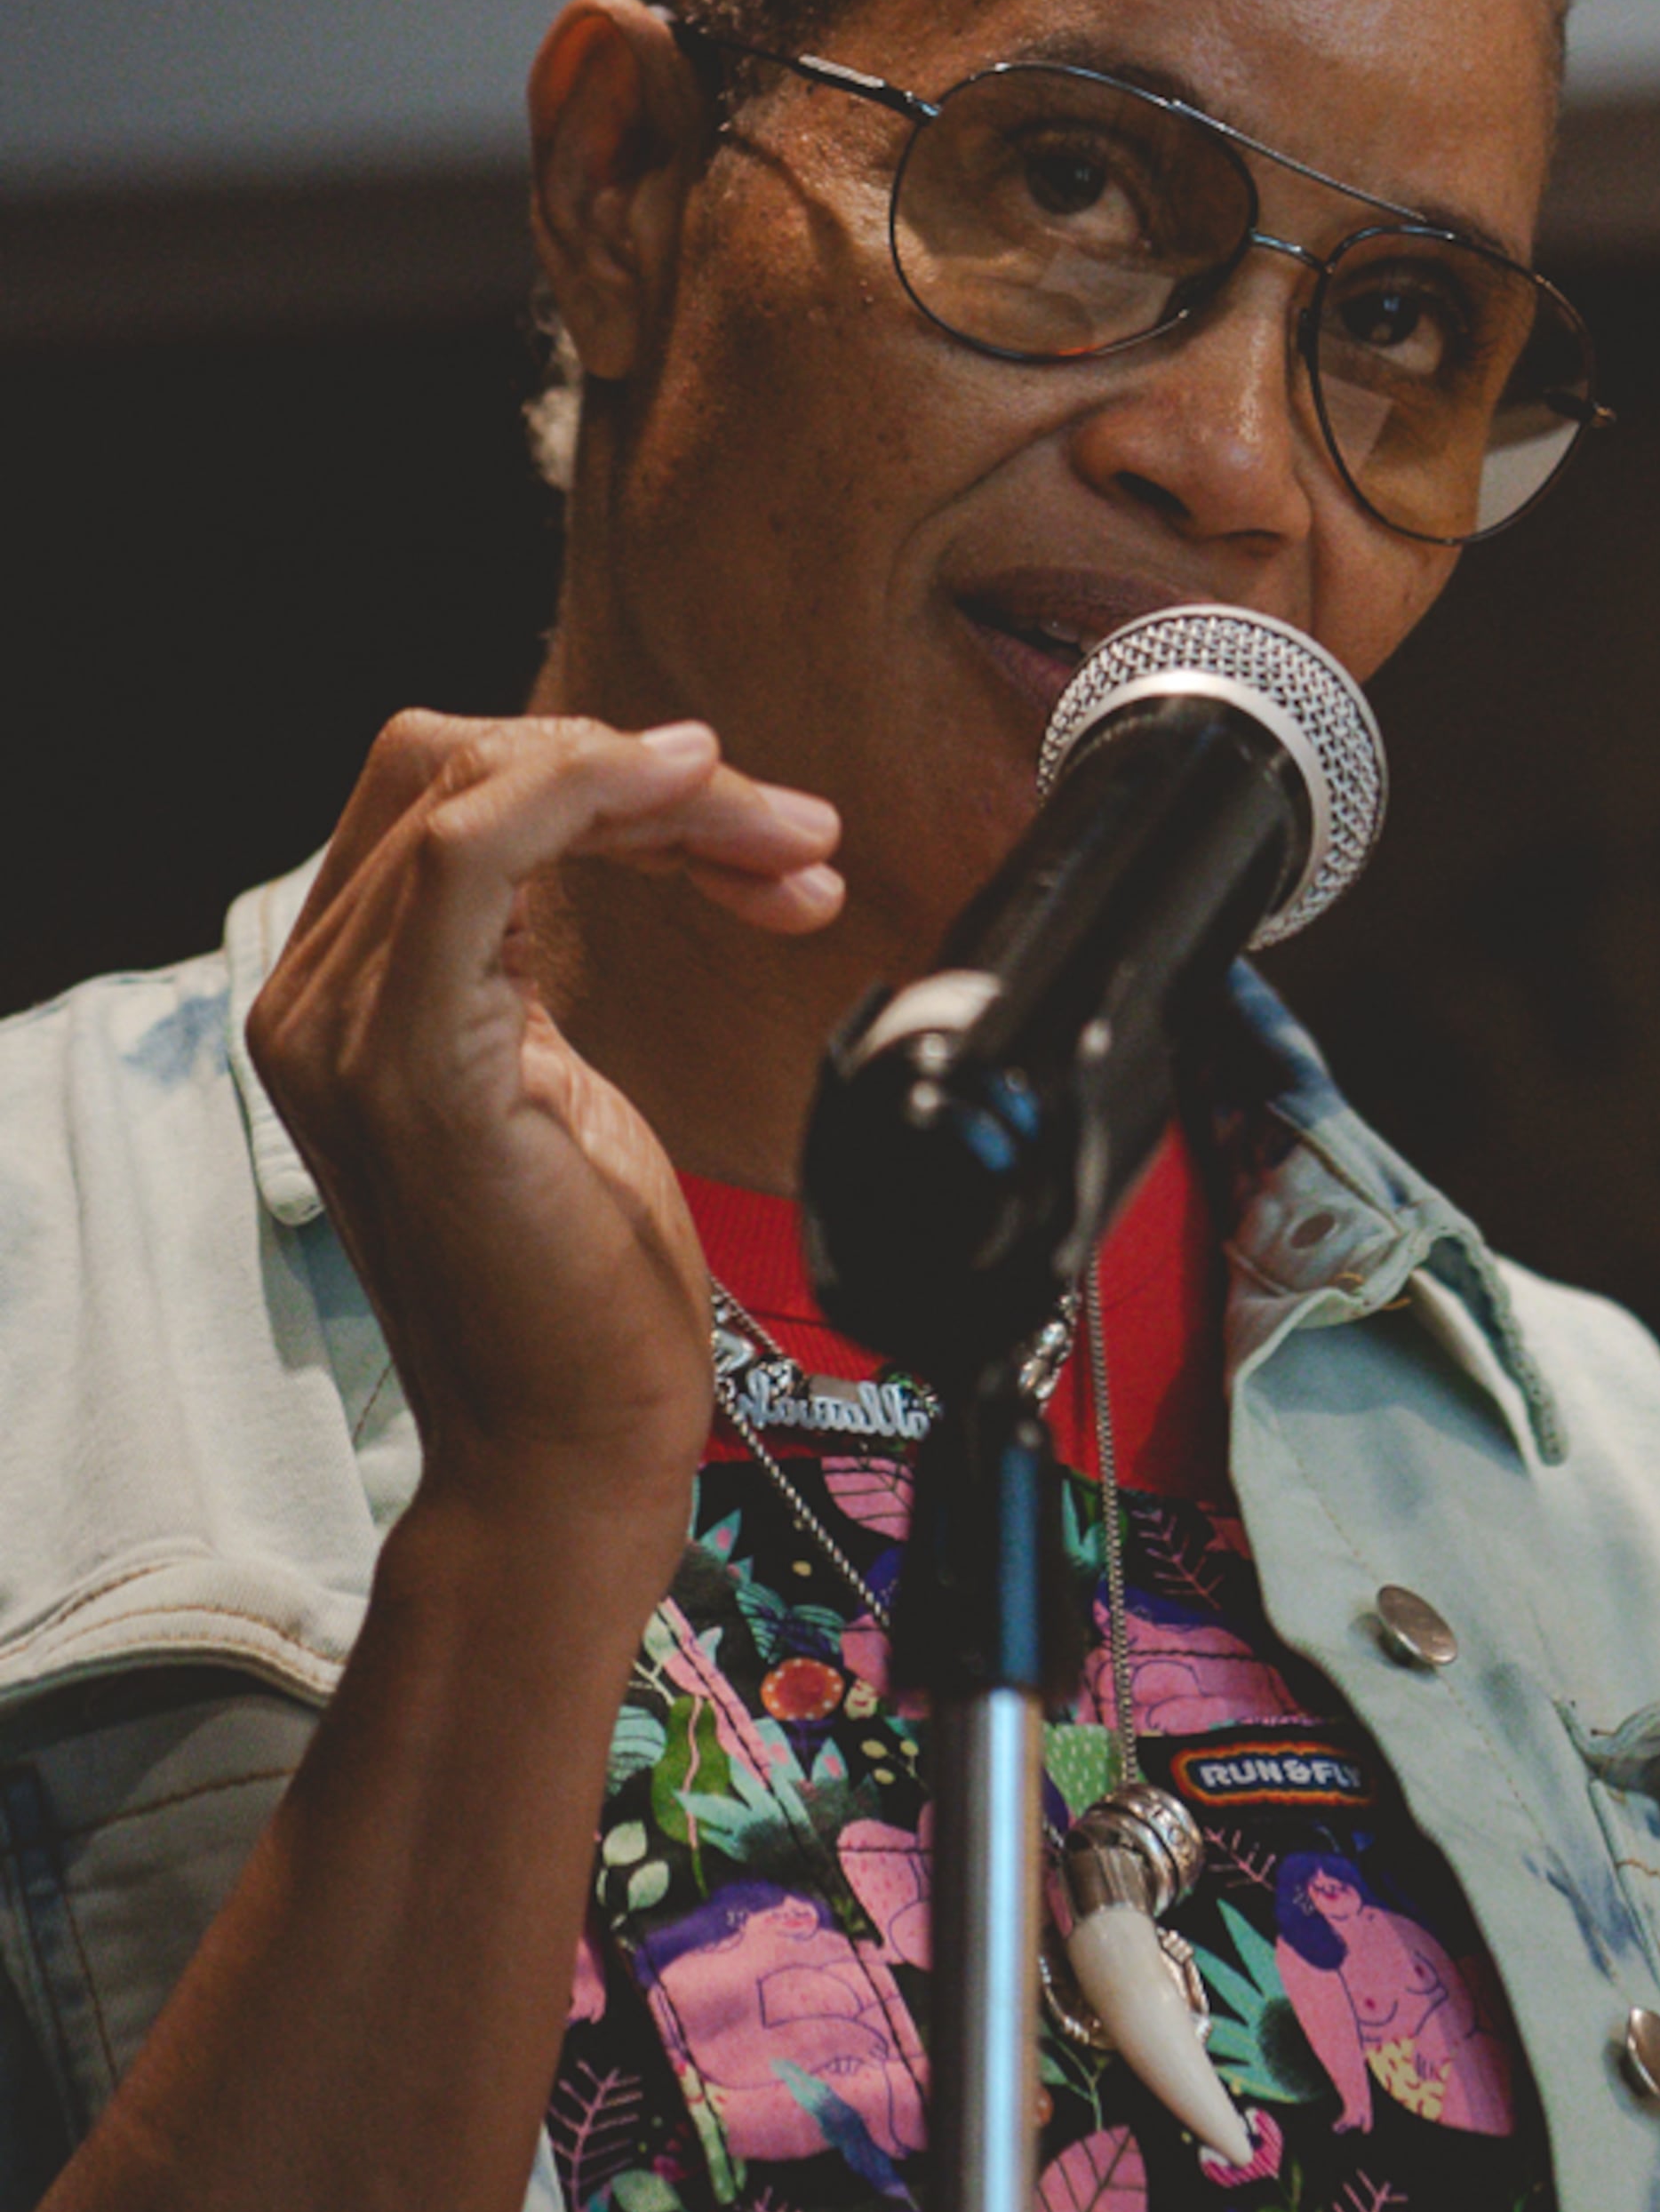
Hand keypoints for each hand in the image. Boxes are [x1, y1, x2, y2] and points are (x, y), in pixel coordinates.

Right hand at [245, 708, 842, 1580]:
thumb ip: (533, 946)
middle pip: (456, 764)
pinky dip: (584, 791)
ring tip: (789, 849)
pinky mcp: (416, 1068)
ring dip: (671, 796)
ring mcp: (349, 1029)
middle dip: (642, 773)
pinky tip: (694, 791)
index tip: (747, 824)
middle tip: (789, 834)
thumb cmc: (581, 1287)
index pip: (443, 788)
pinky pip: (472, 855)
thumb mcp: (553, 1071)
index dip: (599, 772)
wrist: (568, 1447)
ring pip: (481, 788)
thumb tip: (630, 816)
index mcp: (345, 991)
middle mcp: (318, 998)